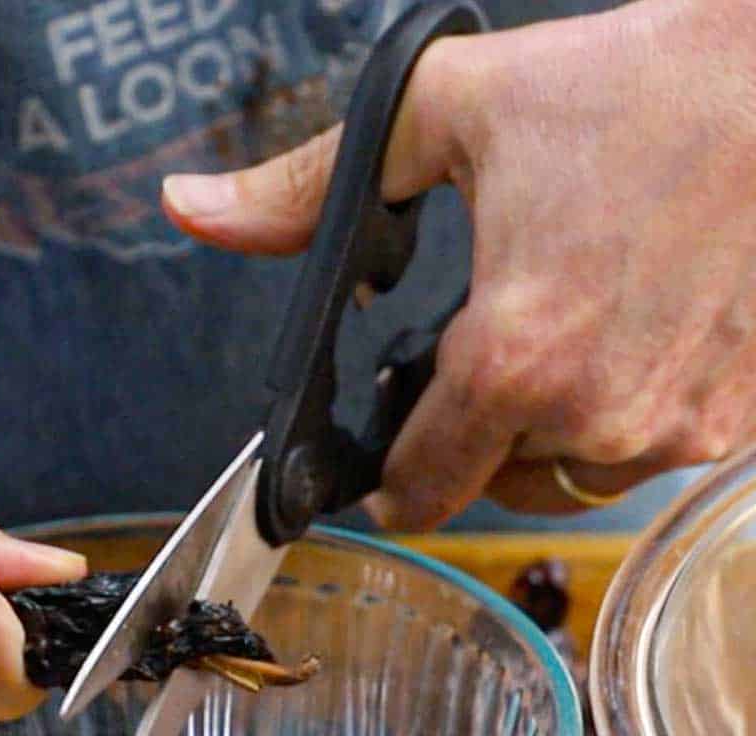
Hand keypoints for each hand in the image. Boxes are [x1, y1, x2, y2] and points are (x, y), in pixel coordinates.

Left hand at [162, 0, 755, 527]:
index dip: (392, 489)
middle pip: (493, 484)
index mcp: (513, 359)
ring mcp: (679, 427)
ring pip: (573, 477)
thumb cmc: (642, 84)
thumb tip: (196, 211)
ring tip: (558, 343)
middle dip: (469, 441)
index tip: (384, 481)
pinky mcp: (741, 422)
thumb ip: (310, 185)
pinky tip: (630, 341)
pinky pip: (652, 455)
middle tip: (479, 365)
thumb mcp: (446, 112)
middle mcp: (598, 415)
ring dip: (548, 435)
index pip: (422, 489)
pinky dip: (625, 417)